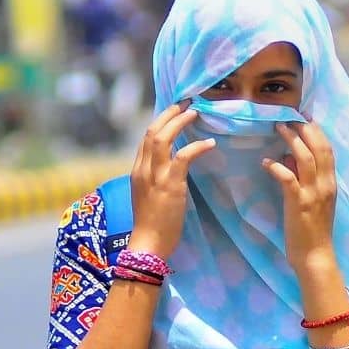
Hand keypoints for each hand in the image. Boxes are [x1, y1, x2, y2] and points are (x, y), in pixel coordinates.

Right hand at [127, 102, 215, 255]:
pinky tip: (210, 144)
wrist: (148, 243)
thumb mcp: (150, 196)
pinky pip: (183, 157)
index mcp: (138, 171)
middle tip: (185, 104)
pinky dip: (197, 147)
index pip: (145, 139)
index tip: (174, 112)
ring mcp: (155, 176)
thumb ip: (157, 180)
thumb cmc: (153, 225)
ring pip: (162, 138)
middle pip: (152, 132)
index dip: (160, 123)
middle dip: (168, 115)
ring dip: (179, 123)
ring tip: (195, 113)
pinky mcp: (170, 185)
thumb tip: (173, 169)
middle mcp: (143, 169)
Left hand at [264, 122, 337, 274]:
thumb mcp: (314, 200)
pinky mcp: (298, 203)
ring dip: (291, 140)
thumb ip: (305, 178)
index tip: (305, 118)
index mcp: (331, 184)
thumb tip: (291, 157)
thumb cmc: (312, 230)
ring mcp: (313, 194)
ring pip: (305, 158)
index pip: (328, 150)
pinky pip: (287, 177)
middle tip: (290, 116)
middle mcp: (325, 185)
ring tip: (278, 128)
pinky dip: (276, 166)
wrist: (315, 255)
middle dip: (305, 129)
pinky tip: (266, 162)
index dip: (317, 131)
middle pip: (319, 148)